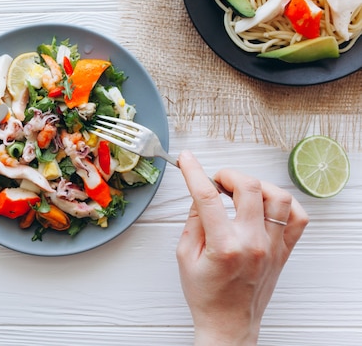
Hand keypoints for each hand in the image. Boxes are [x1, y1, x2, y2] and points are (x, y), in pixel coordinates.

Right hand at [176, 150, 308, 345]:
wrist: (228, 324)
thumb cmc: (206, 295)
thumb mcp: (185, 256)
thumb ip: (193, 222)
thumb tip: (201, 195)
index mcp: (224, 245)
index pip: (208, 197)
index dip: (194, 172)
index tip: (186, 160)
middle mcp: (253, 243)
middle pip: (249, 187)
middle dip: (228, 174)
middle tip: (216, 180)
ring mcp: (273, 246)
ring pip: (278, 196)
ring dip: (257, 185)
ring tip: (240, 191)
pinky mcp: (284, 251)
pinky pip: (298, 218)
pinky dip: (284, 203)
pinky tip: (266, 203)